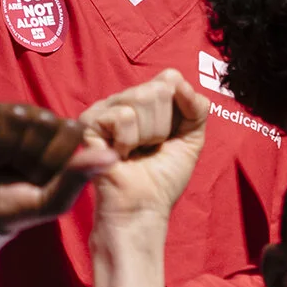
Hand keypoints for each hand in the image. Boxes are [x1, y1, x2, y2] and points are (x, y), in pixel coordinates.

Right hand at [0, 99, 113, 235]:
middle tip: (11, 170)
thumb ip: (77, 177)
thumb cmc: (11, 209)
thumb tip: (112, 155)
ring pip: (12, 117)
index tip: (38, 176)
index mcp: (56, 137)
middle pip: (42, 120)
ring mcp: (1, 111)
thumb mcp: (48, 201)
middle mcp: (31, 118)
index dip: (53, 157)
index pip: (71, 128)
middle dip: (25, 153)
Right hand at [84, 69, 211, 227]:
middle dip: (163, 127)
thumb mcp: (192, 139)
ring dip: (147, 135)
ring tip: (135, 152)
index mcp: (147, 99)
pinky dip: (129, 141)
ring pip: (142, 99)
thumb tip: (180, 84)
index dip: (179, 109)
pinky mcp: (89, 122)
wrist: (142, 208)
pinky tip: (120, 154)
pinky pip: (123, 116)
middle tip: (150, 148)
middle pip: (158, 89)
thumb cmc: (162, 178)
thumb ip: (196, 107)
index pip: (170, 79)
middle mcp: (124, 98)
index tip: (170, 136)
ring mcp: (105, 108)